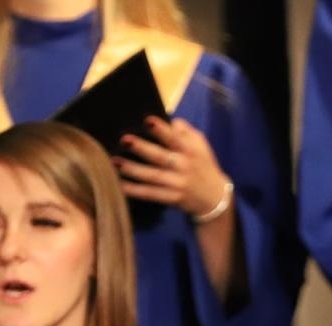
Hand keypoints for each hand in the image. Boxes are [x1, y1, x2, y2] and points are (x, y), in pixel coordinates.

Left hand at [115, 116, 232, 217]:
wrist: (215, 198)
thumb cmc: (204, 166)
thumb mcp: (201, 146)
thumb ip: (187, 132)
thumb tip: (172, 120)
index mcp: (190, 151)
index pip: (175, 138)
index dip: (161, 130)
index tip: (147, 121)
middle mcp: (184, 167)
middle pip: (160, 157)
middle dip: (142, 148)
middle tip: (124, 140)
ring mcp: (178, 184)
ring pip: (153, 176)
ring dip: (133, 170)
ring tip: (116, 162)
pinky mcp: (173, 198)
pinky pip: (152, 194)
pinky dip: (136, 191)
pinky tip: (121, 186)